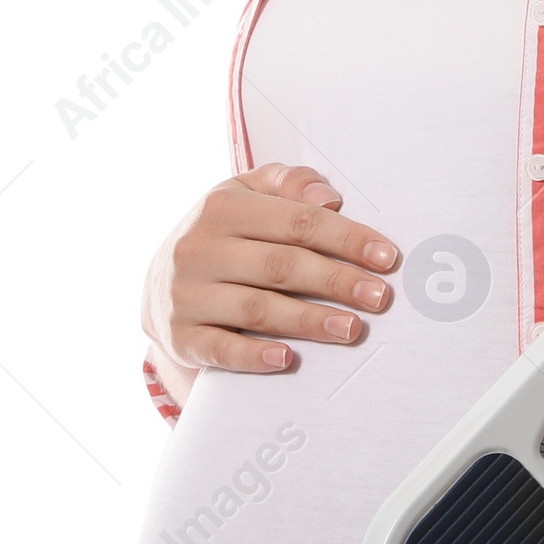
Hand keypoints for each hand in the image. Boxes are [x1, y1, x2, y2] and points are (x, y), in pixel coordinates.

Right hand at [141, 161, 398, 400]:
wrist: (156, 286)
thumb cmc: (223, 235)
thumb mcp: (245, 195)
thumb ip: (288, 183)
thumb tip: (330, 198)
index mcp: (223, 207)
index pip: (296, 221)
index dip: (345, 238)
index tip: (387, 257)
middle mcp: (200, 249)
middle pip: (281, 265)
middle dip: (336, 281)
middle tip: (379, 297)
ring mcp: (188, 295)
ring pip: (257, 309)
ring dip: (309, 321)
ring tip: (351, 329)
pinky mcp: (182, 336)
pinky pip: (221, 349)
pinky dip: (254, 356)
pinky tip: (287, 360)